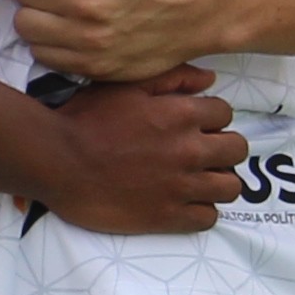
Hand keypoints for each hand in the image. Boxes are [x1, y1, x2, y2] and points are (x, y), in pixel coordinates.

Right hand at [31, 69, 244, 235]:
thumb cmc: (86, 119)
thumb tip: (209, 79)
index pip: (225, 113)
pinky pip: (209, 217)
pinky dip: (202, 210)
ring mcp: (181, 186)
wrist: (57, 161)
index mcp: (182, 114)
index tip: (196, 125)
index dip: (211, 118)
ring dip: (218, 181)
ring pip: (230, 187)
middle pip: (237, 150)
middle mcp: (189, 150)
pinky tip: (185, 203)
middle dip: (223, 148)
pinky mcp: (168, 216)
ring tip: (198, 180)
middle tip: (202, 152)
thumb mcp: (125, 85)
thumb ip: (172, 77)